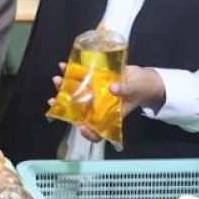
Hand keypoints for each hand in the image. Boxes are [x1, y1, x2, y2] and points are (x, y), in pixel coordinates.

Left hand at [49, 63, 165, 140]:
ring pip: (76, 94)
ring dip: (64, 87)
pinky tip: (64, 65)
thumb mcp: (136, 89)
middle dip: (65, 106)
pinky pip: (81, 79)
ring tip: (57, 79)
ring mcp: (96, 94)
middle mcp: (100, 107)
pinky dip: (71, 73)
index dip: (88, 132)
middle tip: (54, 99)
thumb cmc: (142, 89)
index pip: (98, 131)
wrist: (144, 78)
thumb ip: (125, 90)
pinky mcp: (95, 81)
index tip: (80, 126)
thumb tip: (112, 88)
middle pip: (80, 111)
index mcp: (110, 115)